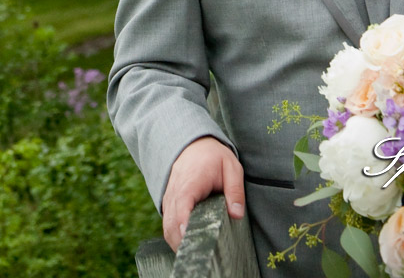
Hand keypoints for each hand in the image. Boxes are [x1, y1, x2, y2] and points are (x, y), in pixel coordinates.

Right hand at [162, 136, 244, 250]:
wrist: (193, 145)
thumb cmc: (213, 156)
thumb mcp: (231, 167)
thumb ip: (235, 190)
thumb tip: (237, 214)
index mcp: (190, 183)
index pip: (182, 208)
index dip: (184, 226)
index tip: (191, 240)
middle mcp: (175, 193)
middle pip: (171, 224)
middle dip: (181, 243)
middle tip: (199, 257)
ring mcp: (169, 200)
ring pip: (167, 228)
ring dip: (177, 243)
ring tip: (194, 256)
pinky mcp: (169, 205)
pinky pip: (168, 225)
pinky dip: (175, 237)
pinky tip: (188, 247)